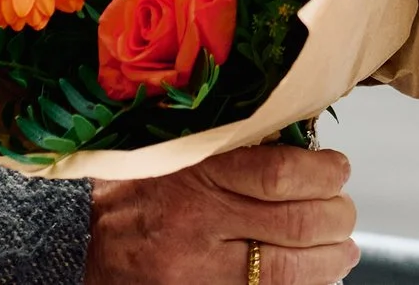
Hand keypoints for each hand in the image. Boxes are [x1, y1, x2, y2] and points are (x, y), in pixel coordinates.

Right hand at [86, 146, 358, 284]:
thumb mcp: (176, 149)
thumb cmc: (133, 185)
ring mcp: (198, 270)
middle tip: (345, 212)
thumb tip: (303, 148)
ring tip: (343, 248)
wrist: (73, 238)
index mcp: (195, 170)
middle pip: (297, 224)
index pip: (282, 173)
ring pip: (289, 270)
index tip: (338, 169)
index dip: (325, 173)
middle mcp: (197, 221)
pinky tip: (317, 277)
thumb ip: (230, 146)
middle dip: (337, 218)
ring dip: (332, 259)